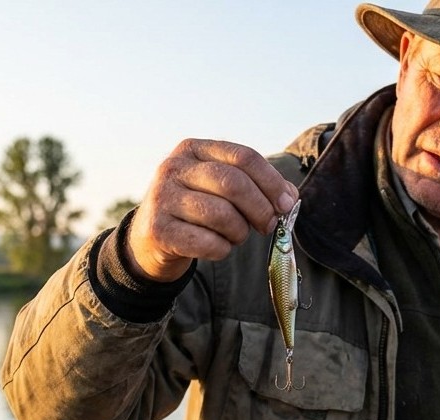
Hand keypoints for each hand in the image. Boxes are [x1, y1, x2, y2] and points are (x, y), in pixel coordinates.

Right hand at [125, 139, 298, 281]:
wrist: (150, 239)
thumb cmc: (196, 211)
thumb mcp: (220, 189)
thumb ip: (256, 186)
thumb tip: (289, 197)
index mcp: (193, 149)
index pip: (243, 157)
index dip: (271, 181)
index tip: (287, 203)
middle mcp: (174, 167)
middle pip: (233, 183)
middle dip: (260, 208)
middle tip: (268, 225)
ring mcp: (162, 197)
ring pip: (221, 215)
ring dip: (239, 232)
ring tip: (236, 236)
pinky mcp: (158, 229)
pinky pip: (207, 242)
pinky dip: (222, 249)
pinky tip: (218, 247)